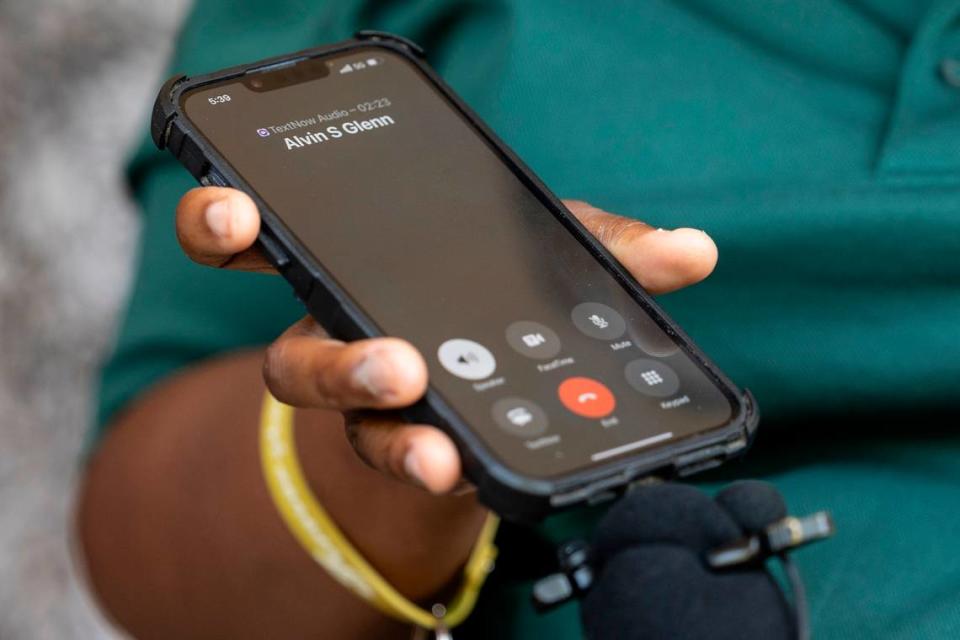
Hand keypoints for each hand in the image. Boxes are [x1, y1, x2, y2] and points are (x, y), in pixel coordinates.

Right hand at [175, 188, 717, 493]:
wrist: (495, 377)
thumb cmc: (495, 297)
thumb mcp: (541, 258)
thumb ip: (601, 248)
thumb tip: (693, 252)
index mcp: (356, 273)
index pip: (269, 242)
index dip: (226, 226)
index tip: (237, 214)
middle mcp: (348, 346)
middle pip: (290, 367)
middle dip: (330, 365)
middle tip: (396, 365)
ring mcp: (378, 414)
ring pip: (356, 436)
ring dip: (402, 440)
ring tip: (447, 456)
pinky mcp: (413, 457)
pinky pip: (416, 467)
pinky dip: (450, 466)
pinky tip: (482, 472)